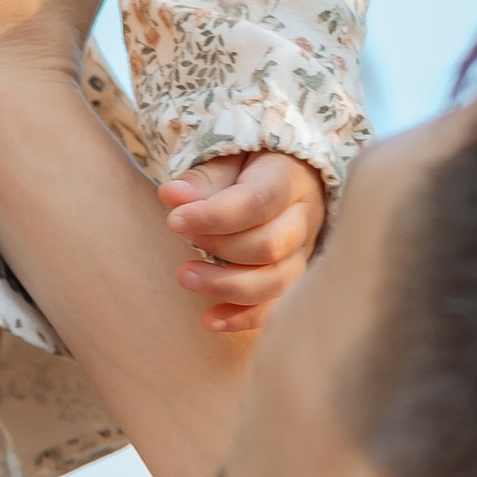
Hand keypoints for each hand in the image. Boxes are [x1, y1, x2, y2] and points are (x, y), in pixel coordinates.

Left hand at [158, 150, 326, 334]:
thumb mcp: (230, 156)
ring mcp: (303, 253)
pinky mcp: (294, 278)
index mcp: (290, 178)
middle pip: (270, 246)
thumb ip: (203, 177)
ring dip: (226, 286)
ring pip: (275, 282)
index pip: (258, 202)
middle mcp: (304, 218)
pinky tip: (210, 319)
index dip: (215, 216)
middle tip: (179, 235)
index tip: (175, 219)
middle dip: (218, 247)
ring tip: (186, 276)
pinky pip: (275, 308)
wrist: (287, 175)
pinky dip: (243, 318)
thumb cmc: (252, 164)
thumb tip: (172, 195)